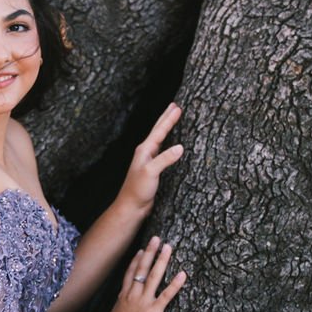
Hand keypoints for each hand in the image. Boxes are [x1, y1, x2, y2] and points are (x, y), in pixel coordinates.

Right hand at [103, 234, 186, 311]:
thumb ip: (120, 309)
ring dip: (162, 260)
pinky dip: (175, 284)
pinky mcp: (154, 310)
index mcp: (123, 297)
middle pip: (142, 269)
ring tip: (168, 247)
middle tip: (156, 239)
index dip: (136, 261)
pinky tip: (182, 274)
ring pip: (154, 276)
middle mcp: (133, 295)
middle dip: (149, 252)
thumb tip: (120, 307)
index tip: (141, 250)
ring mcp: (144, 301)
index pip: (130, 274)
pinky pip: (166, 295)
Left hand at [117, 102, 184, 216]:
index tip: (178, 107)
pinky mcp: (153, 169)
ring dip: (166, 128)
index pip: (159, 131)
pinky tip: (171, 144)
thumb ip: (165, 159)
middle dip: (166, 118)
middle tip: (174, 105)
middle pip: (158, 131)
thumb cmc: (138, 190)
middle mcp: (146, 152)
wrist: (131, 206)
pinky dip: (168, 142)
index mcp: (144, 150)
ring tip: (172, 118)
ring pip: (160, 139)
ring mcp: (149, 160)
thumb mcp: (151, 172)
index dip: (169, 119)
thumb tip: (180, 147)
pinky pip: (163, 150)